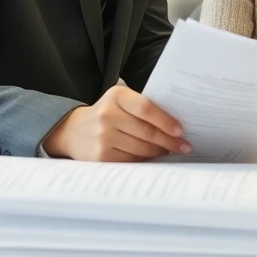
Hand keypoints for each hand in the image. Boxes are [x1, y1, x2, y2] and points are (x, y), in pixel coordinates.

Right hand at [42, 86, 188, 161]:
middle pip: (147, 132)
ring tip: (170, 151)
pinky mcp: (101, 156)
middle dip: (169, 141)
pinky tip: (153, 158)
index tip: (180, 131)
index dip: (166, 121)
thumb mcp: (120, 102)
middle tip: (183, 146)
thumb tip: (175, 126)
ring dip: (159, 152)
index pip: (146, 109)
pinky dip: (145, 160)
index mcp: (116, 96)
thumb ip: (143, 107)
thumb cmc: (107, 114)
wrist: (73, 130)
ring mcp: (103, 137)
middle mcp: (107, 115)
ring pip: (142, 148)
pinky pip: (131, 160)